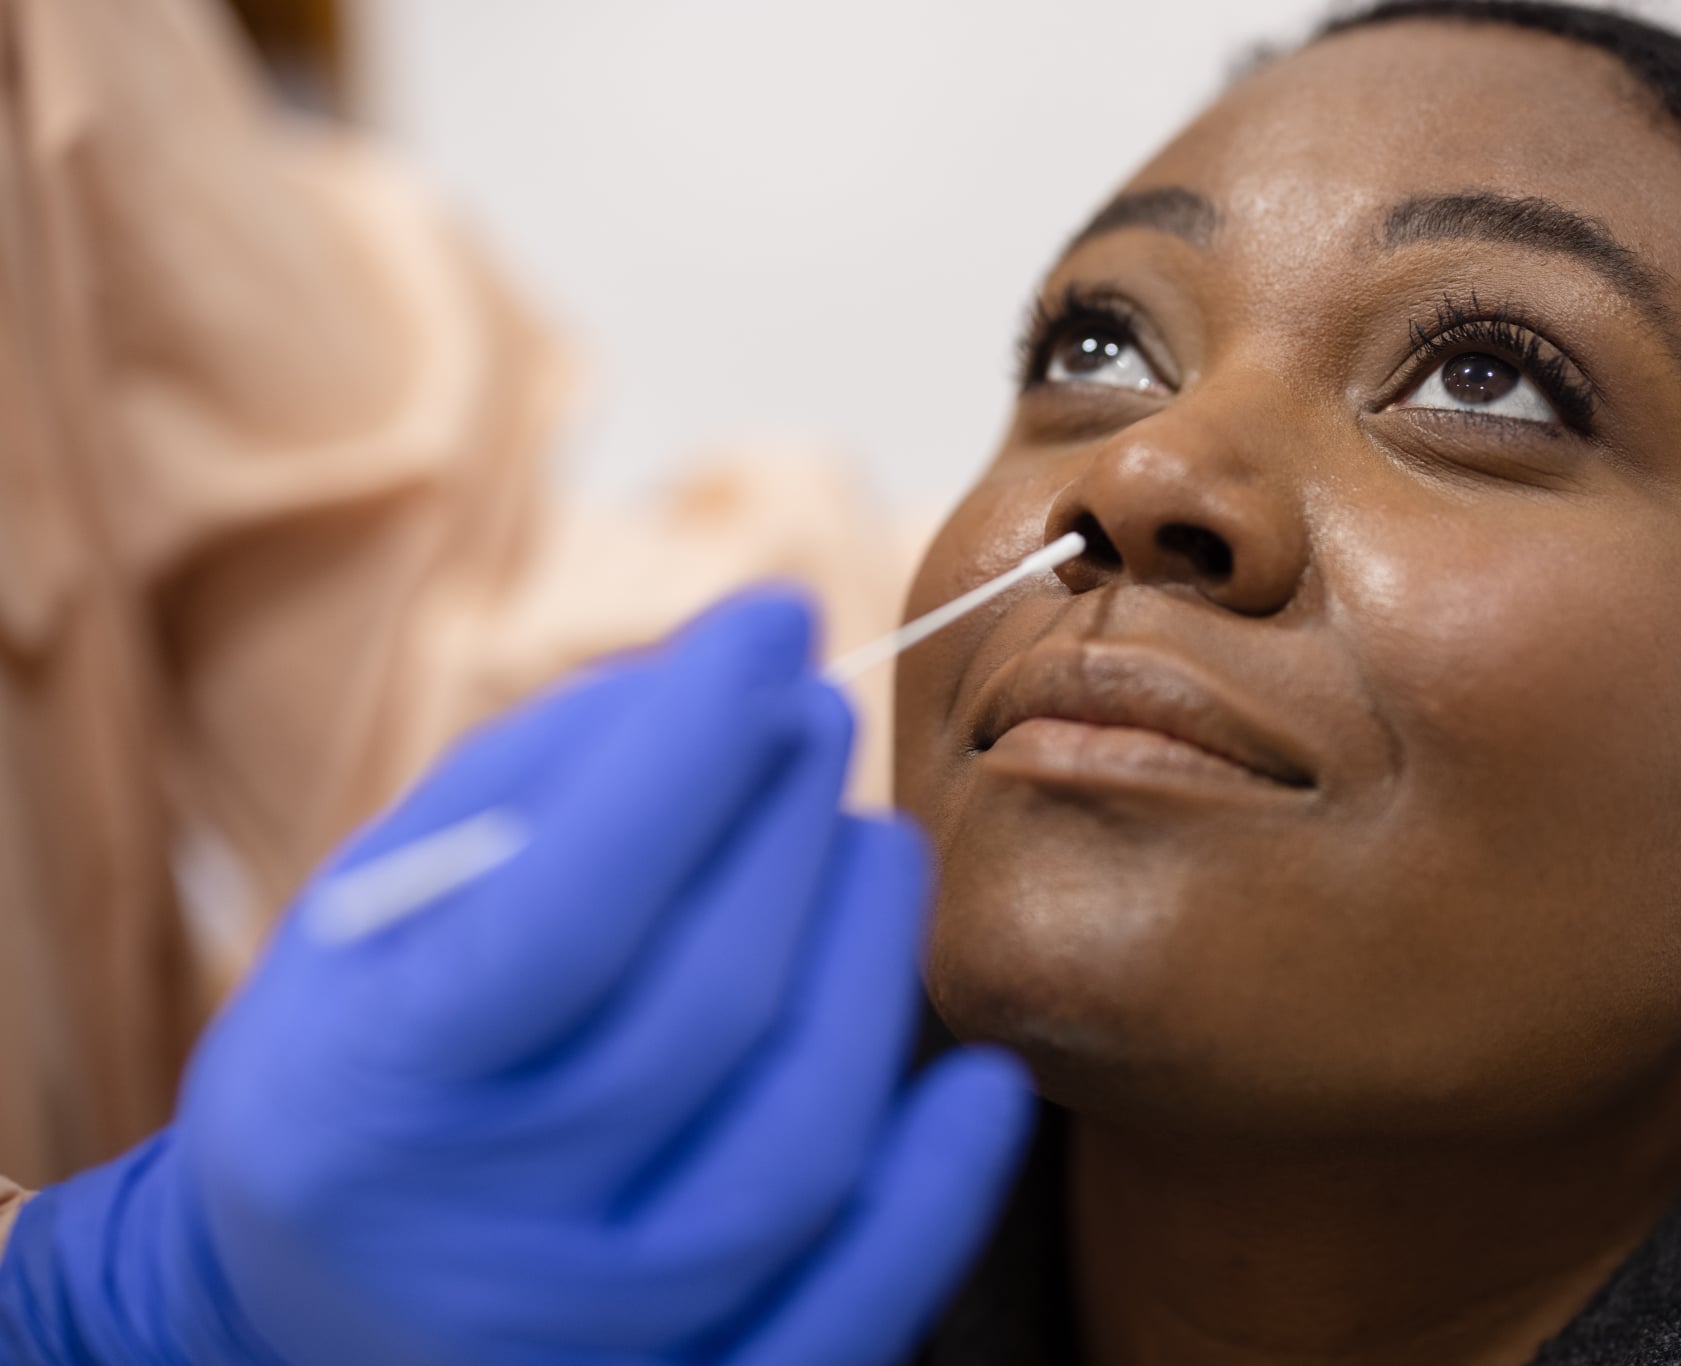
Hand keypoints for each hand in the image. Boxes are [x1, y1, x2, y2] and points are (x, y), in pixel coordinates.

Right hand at [0, 591, 1032, 1364]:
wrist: (305, 1297)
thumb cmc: (367, 1052)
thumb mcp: (383, 905)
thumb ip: (541, 782)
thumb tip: (734, 677)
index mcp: (368, 1099)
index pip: (566, 911)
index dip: (689, 751)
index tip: (774, 613)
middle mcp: (479, 1244)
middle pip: (704, 1013)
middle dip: (785, 829)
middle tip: (817, 719)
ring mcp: (593, 1340)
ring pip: (796, 1150)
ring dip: (868, 966)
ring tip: (873, 844)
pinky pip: (852, 1313)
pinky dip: (935, 1195)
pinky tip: (980, 1081)